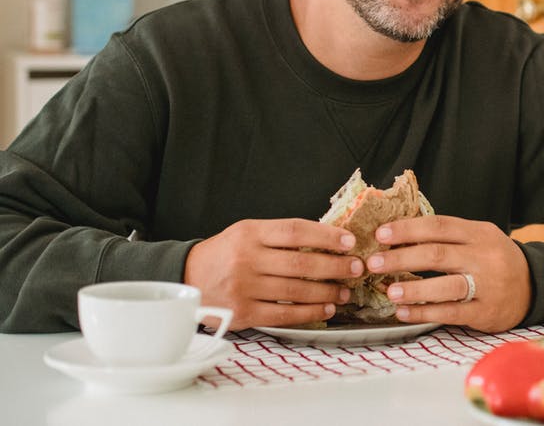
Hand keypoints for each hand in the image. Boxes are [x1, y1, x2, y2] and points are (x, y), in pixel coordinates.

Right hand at [184, 218, 363, 329]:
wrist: (187, 278)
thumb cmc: (225, 254)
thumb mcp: (247, 233)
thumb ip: (280, 236)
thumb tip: (328, 238)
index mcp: (249, 233)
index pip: (296, 230)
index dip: (327, 235)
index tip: (349, 241)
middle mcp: (247, 259)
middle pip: (302, 263)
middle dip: (336, 266)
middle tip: (356, 268)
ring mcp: (244, 288)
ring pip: (297, 290)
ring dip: (328, 291)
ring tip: (345, 290)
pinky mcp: (244, 313)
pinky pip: (285, 313)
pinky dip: (310, 311)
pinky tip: (326, 307)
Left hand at [368, 215, 530, 332]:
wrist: (534, 286)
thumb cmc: (496, 260)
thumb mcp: (480, 238)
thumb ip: (448, 237)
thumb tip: (400, 236)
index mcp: (480, 234)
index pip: (439, 226)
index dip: (408, 229)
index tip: (381, 234)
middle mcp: (484, 257)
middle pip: (438, 254)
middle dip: (401, 258)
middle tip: (373, 263)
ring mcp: (487, 286)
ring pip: (446, 285)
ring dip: (414, 289)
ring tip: (389, 290)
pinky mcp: (486, 312)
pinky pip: (451, 313)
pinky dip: (424, 313)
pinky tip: (404, 312)